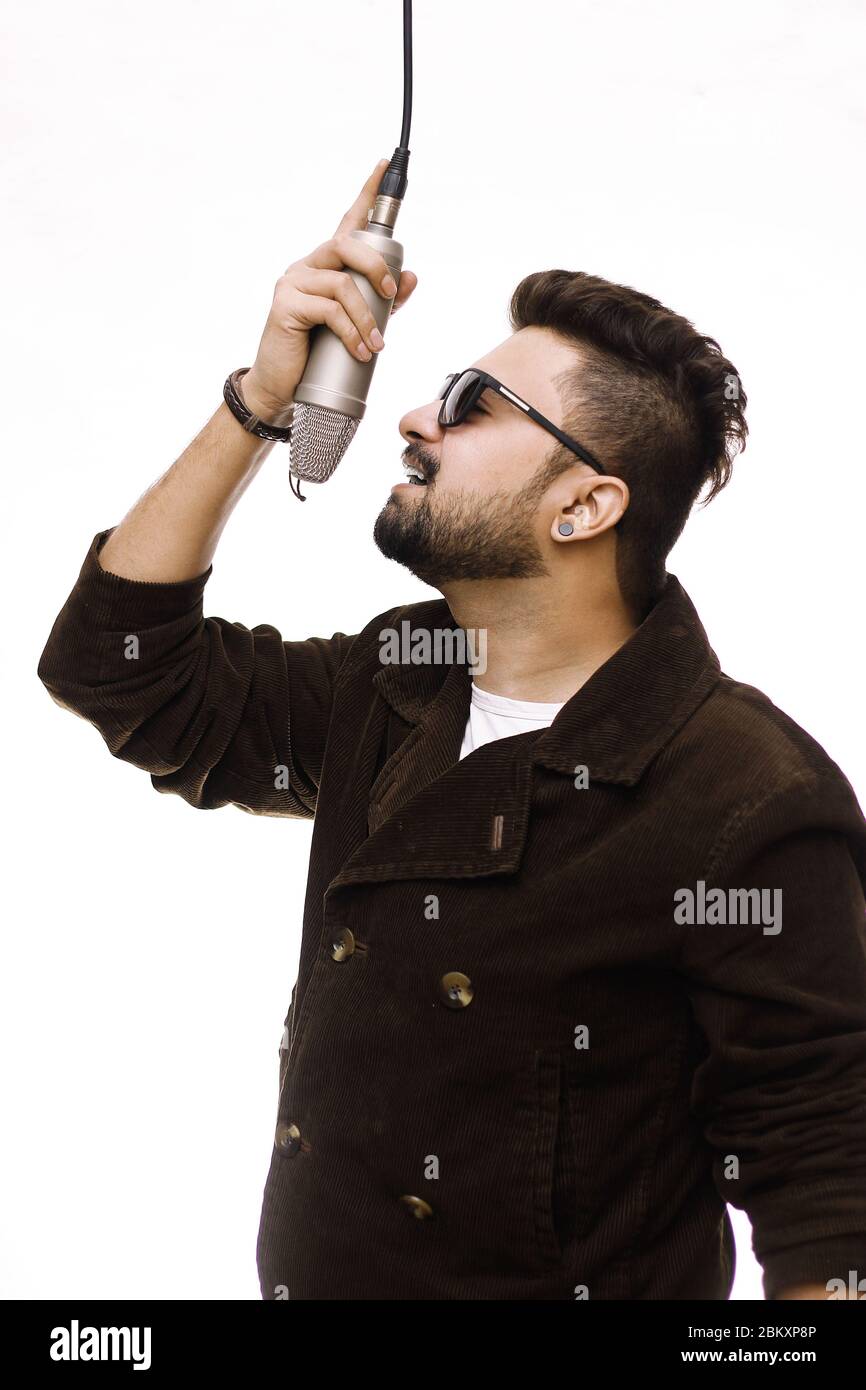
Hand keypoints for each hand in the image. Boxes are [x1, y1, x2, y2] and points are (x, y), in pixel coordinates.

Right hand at [243, 158, 418, 419]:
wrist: (282, 386)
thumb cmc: (319, 354)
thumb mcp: (359, 324)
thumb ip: (384, 302)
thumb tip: (411, 277)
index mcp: (326, 266)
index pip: (348, 222)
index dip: (367, 193)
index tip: (383, 165)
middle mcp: (308, 266)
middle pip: (346, 246)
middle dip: (377, 268)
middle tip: (392, 296)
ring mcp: (293, 283)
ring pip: (341, 283)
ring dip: (367, 315)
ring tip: (377, 344)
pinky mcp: (285, 306)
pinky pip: (328, 310)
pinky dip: (350, 331)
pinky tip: (360, 350)